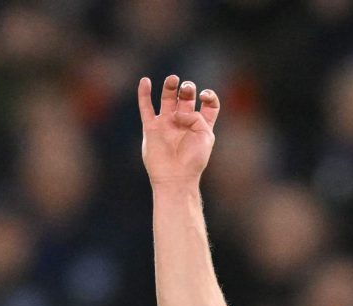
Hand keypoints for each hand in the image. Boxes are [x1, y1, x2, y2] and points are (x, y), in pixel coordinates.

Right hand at [138, 74, 219, 189]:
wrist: (176, 178)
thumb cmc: (193, 160)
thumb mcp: (205, 136)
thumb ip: (196, 118)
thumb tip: (178, 113)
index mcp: (200, 124)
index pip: (207, 104)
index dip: (208, 95)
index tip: (204, 96)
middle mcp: (183, 122)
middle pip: (186, 97)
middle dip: (187, 89)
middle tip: (186, 90)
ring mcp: (166, 124)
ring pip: (167, 99)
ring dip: (170, 86)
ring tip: (173, 79)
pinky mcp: (151, 128)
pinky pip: (146, 108)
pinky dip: (144, 94)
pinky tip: (145, 81)